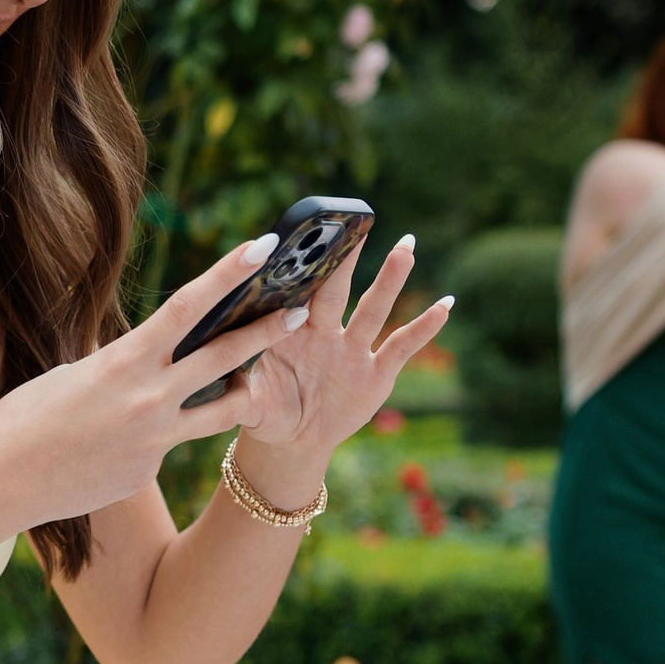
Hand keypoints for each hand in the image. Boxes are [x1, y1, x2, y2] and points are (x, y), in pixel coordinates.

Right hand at [0, 236, 446, 525]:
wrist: (2, 482)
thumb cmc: (25, 419)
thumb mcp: (72, 375)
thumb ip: (119, 366)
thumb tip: (144, 363)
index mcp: (123, 361)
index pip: (187, 307)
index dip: (227, 275)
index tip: (260, 248)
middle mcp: (148, 397)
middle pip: (224, 357)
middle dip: (266, 331)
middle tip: (299, 312)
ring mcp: (154, 438)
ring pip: (220, 409)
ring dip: (244, 388)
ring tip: (261, 377)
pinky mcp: (149, 469)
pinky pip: (167, 444)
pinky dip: (154, 436)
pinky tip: (115, 446)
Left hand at [225, 233, 448, 502]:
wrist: (292, 442)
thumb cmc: (266, 412)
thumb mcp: (247, 402)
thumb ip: (238, 389)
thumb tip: (218, 373)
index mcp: (291, 333)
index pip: (297, 294)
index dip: (303, 270)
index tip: (307, 239)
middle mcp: (325, 335)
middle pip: (338, 290)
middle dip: (347, 258)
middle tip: (358, 221)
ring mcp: (352, 352)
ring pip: (373, 310)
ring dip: (390, 279)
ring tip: (407, 246)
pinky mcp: (376, 374)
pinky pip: (402, 346)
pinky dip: (424, 328)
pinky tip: (446, 305)